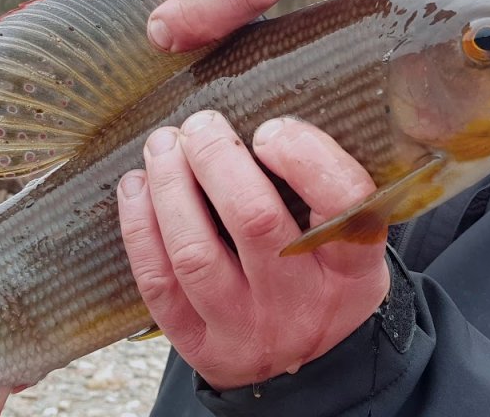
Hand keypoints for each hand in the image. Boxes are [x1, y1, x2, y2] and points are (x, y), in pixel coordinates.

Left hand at [118, 112, 388, 389]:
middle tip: (200, 124)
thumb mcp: (351, 245)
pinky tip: (136, 188)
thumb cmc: (325, 279)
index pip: (343, 204)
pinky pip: (159, 285)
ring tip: (163, 145)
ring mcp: (248, 330)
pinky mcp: (202, 346)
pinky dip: (140, 229)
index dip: (304, 156)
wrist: (312, 369)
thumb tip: (259, 120)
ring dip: (170, 188)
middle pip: (255, 222)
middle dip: (217, 160)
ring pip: (196, 253)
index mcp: (353, 270)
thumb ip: (323, 193)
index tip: (271, 129)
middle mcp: (302, 304)